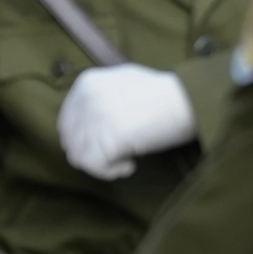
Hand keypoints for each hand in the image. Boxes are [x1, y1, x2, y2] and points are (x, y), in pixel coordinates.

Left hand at [57, 64, 196, 179]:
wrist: (186, 100)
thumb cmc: (163, 95)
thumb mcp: (123, 82)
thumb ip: (100, 96)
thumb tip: (86, 123)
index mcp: (86, 83)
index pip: (67, 121)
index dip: (85, 138)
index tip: (108, 143)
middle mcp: (84, 98)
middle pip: (69, 140)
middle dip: (91, 151)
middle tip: (118, 152)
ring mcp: (93, 118)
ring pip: (77, 156)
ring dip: (101, 163)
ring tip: (127, 157)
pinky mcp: (105, 139)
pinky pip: (92, 167)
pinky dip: (111, 172)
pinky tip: (130, 163)